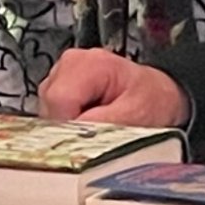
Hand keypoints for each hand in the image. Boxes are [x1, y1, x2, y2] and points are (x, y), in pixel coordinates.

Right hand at [39, 48, 190, 128]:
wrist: (158, 95)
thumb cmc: (152, 100)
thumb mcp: (136, 115)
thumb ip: (102, 126)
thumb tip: (72, 140)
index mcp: (88, 64)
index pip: (58, 101)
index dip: (70, 126)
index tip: (91, 136)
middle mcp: (70, 64)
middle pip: (48, 107)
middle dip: (69, 127)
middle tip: (101, 127)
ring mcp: (62, 75)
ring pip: (46, 112)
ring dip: (68, 125)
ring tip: (98, 121)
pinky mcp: (59, 88)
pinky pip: (51, 114)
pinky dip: (68, 123)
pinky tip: (89, 119)